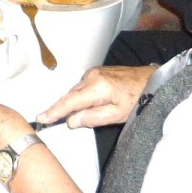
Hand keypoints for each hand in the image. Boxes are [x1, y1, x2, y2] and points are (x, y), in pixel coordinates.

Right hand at [37, 66, 154, 129]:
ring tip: (76, 115)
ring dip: (73, 103)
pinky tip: (86, 104)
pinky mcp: (97, 71)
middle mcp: (92, 76)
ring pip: (75, 91)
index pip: (70, 101)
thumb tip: (71, 121)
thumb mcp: (117, 115)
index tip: (41, 118)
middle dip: (62, 109)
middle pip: (70, 96)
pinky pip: (82, 86)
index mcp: (97, 87)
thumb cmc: (137, 99)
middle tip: (52, 121)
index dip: (54, 111)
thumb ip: (93, 118)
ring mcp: (93, 72)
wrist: (150, 80)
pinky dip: (79, 96)